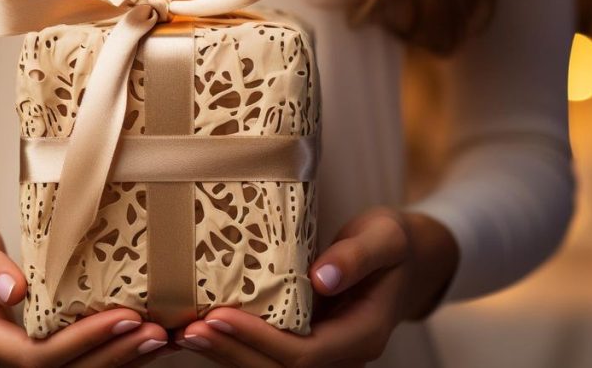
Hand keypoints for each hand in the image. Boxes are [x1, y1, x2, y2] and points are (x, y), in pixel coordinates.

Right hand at [0, 211, 170, 366]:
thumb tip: (13, 290)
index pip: (31, 355)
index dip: (79, 342)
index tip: (121, 316)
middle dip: (109, 355)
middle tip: (153, 332)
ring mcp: (10, 357)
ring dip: (116, 359)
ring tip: (158, 337)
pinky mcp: (30, 350)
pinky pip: (71, 361)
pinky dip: (108, 352)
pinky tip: (140, 337)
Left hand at [171, 207, 457, 366]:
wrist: (407, 257)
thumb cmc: (393, 242)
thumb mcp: (385, 237)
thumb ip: (357, 257)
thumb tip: (321, 278)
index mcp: (362, 334)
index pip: (305, 353)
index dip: (260, 340)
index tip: (220, 315)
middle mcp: (340, 352)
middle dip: (232, 351)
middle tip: (188, 329)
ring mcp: (322, 349)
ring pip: (268, 366)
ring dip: (225, 352)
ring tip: (184, 332)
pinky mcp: (304, 338)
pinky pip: (266, 351)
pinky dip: (233, 342)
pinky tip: (199, 326)